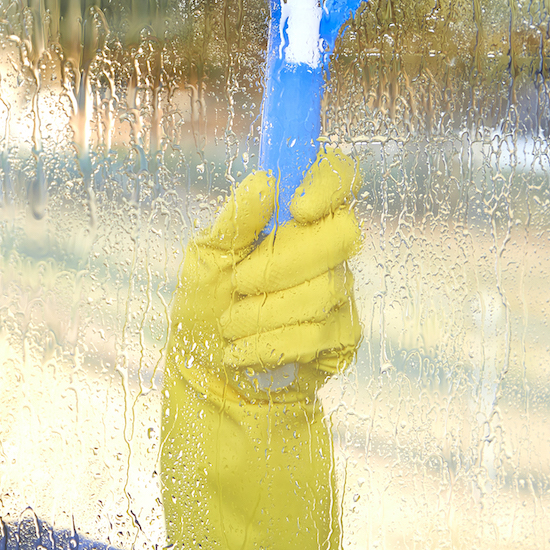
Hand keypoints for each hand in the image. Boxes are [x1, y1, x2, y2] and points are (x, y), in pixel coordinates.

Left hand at [162, 148, 361, 549]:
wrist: (208, 373)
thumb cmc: (206, 303)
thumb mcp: (206, 257)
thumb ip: (236, 220)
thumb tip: (266, 180)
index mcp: (296, 216)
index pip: (337, 177)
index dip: (329, 184)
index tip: (297, 207)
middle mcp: (327, 249)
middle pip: (342, 235)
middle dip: (280, 264)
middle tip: (239, 282)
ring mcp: (341, 291)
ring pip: (324, 290)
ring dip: (264, 312)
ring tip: (230, 323)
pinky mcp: (343, 336)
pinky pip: (319, 333)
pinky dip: (270, 344)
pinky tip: (244, 351)